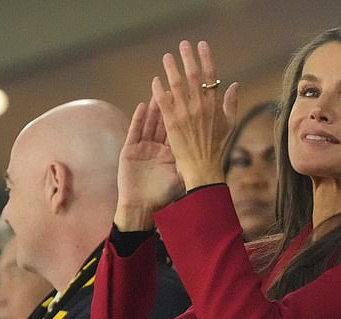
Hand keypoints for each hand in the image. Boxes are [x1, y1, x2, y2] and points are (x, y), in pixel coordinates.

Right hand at [115, 99, 183, 230]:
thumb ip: (191, 166)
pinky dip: (139, 118)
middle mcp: (156, 148)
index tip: (192, 101)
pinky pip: (136, 131)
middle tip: (177, 88)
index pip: (179, 131)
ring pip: (150, 123)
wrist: (142, 208)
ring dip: (155, 107)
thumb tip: (210, 159)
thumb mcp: (180, 179)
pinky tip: (144, 106)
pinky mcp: (129, 151)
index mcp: (169, 154)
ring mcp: (143, 148)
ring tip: (160, 90)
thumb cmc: (162, 197)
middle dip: (170, 105)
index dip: (185, 116)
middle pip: (164, 122)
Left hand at [152, 40, 237, 189]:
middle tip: (182, 45)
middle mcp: (200, 107)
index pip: (210, 76)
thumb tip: (234, 84)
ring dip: (171, 69)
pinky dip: (159, 89)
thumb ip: (231, 102)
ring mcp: (185, 114)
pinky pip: (163, 101)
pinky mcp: (172, 123)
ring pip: (176, 85)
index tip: (201, 44)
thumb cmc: (217, 147)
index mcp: (215, 105)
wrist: (203, 167)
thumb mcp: (229, 124)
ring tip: (166, 57)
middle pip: (192, 75)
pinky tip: (155, 80)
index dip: (206, 58)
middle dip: (187, 57)